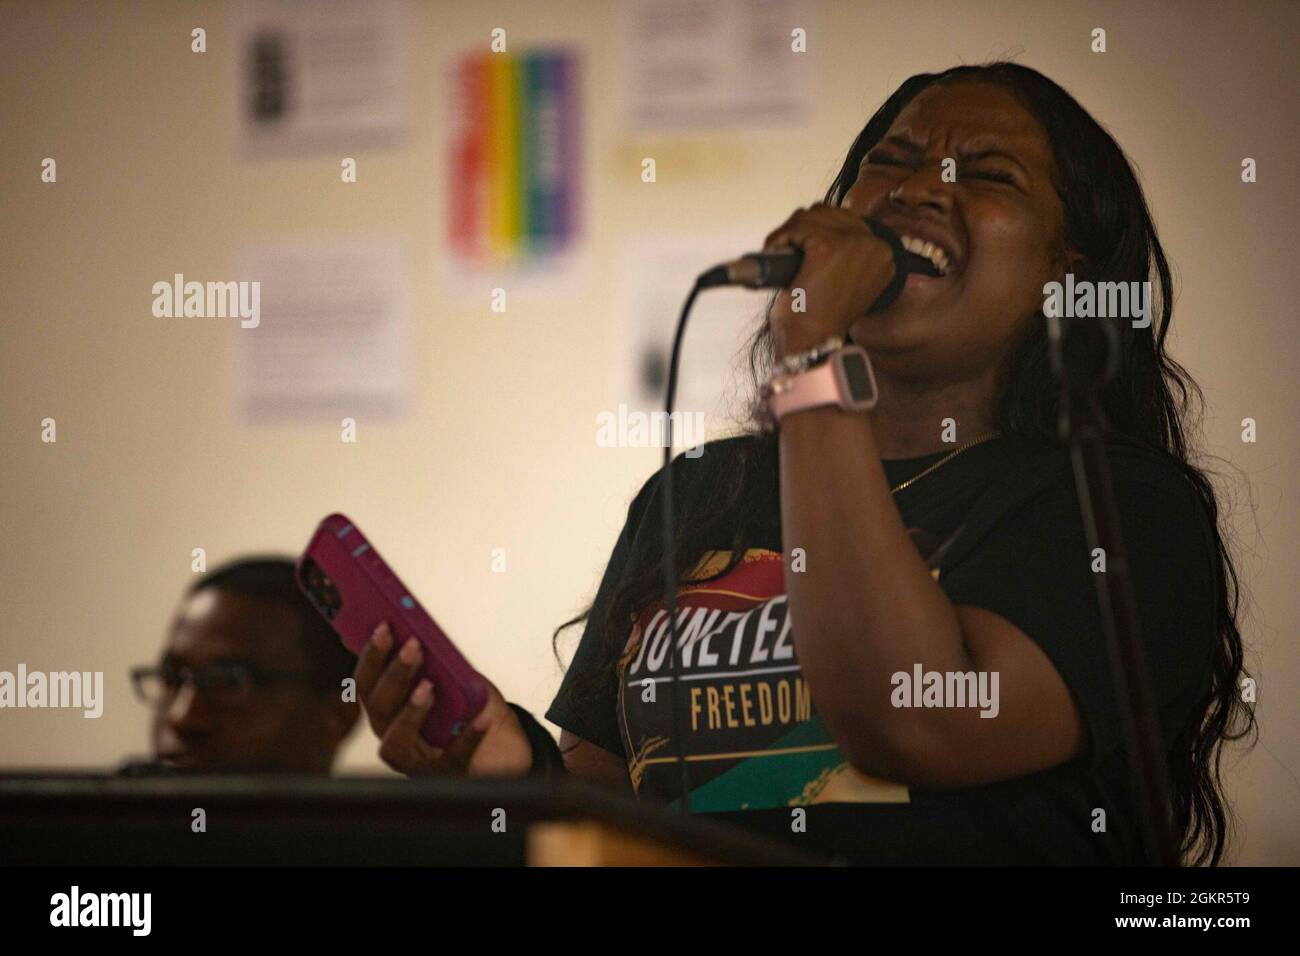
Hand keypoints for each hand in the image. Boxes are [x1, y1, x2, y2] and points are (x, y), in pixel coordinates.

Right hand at [354, 622, 533, 776]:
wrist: (497, 749)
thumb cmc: (465, 710)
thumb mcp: (450, 681)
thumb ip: (435, 664)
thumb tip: (426, 634)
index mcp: (386, 711)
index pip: (365, 684)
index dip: (371, 656)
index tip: (384, 627)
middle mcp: (392, 737)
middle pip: (378, 708)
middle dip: (395, 674)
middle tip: (414, 646)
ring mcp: (416, 761)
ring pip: (396, 740)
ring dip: (410, 711)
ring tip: (429, 686)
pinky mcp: (446, 773)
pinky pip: (454, 756)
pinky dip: (469, 735)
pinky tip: (483, 715)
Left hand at [761, 203, 896, 359]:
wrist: (811, 345)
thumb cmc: (821, 319)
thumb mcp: (842, 280)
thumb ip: (842, 252)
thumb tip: (815, 223)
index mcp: (884, 254)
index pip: (847, 219)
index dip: (818, 229)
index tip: (803, 244)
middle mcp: (875, 245)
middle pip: (828, 213)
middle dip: (802, 228)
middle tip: (786, 250)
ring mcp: (853, 244)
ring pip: (810, 216)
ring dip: (790, 233)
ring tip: (781, 255)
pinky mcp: (827, 248)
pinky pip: (795, 227)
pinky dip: (779, 239)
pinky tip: (774, 255)